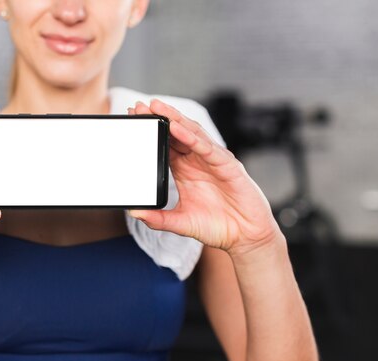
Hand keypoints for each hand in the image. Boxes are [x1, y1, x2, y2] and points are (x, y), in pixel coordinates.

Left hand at [128, 99, 281, 254]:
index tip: (132, 120)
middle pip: (175, 134)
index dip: (150, 132)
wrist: (245, 237)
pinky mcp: (227, 166)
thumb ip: (158, 218)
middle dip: (158, 119)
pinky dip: (192, 138)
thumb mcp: (180, 222)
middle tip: (137, 106)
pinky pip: (207, 148)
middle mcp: (197, 161)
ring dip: (174, 119)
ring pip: (191, 134)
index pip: (164, 144)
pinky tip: (177, 128)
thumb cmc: (216, 226)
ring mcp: (213, 161)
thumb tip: (134, 212)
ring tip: (156, 108)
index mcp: (185, 169)